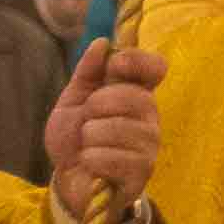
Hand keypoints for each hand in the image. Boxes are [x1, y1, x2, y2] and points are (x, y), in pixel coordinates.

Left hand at [44, 41, 167, 223]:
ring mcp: (149, 146)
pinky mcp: (141, 173)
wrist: (68, 180)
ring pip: (118, 128)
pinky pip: (113, 157)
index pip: (156, 67)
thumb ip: (87, 72)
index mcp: (137, 94)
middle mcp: (150, 117)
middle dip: (97, 106)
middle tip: (88, 120)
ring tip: (87, 145)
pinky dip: (91, 159)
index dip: (137, 61)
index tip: (114, 66)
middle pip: (134, 96)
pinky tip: (90, 163)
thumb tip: (103, 43)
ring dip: (89, 137)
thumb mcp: (74, 100)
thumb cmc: (75, 139)